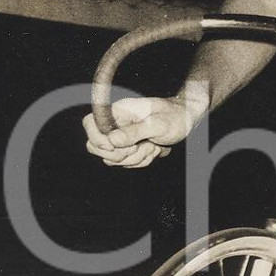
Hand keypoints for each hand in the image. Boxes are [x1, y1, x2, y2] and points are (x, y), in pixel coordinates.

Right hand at [83, 92, 206, 168]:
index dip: (96, 138)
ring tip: (153, 145)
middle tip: (138, 147)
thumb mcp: (157, 124)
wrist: (185, 120)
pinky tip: (154, 149)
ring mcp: (121, 138)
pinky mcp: (129, 149)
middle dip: (119, 154)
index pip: (89, 123)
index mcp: (118, 111)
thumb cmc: (173, 117)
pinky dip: (142, 161)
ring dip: (136, 158)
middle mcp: (115, 124)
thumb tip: (112, 140)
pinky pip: (126, 164)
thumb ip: (134, 132)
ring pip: (113, 159)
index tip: (114, 146)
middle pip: (95, 146)